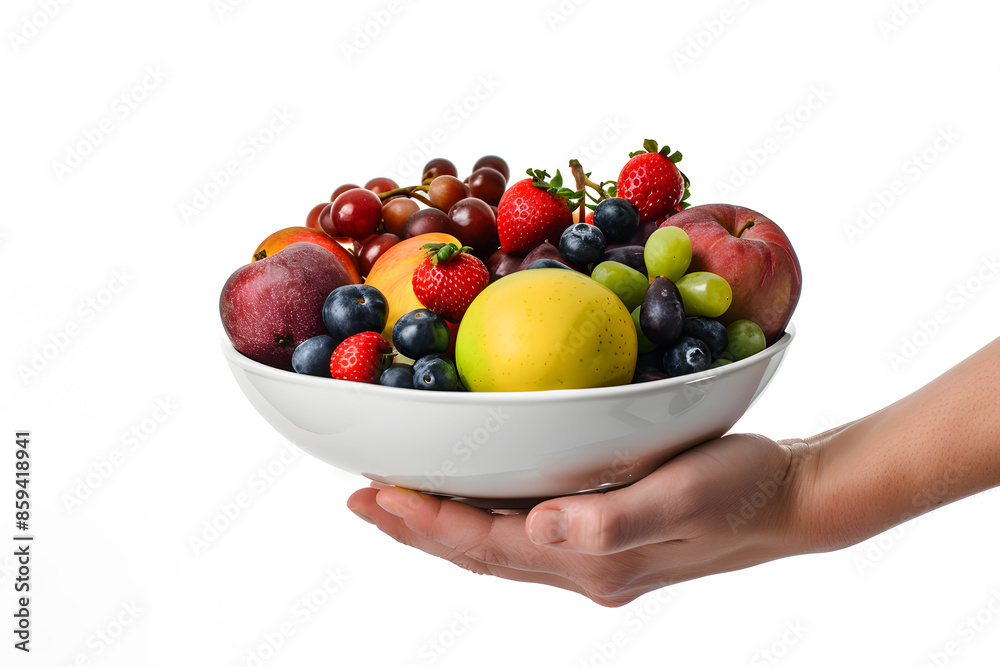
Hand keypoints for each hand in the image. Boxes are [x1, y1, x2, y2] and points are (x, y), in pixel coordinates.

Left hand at [347, 434, 808, 606]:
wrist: (789, 499)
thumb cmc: (741, 487)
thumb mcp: (682, 497)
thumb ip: (611, 521)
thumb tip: (536, 530)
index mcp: (589, 560)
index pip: (485, 544)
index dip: (425, 521)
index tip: (372, 492)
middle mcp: (580, 565)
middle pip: (476, 552)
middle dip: (414, 527)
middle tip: (359, 496)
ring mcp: (591, 554)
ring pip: (494, 545)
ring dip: (440, 524)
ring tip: (393, 498)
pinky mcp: (604, 533)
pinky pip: (522, 533)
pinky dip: (481, 517)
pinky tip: (472, 495)